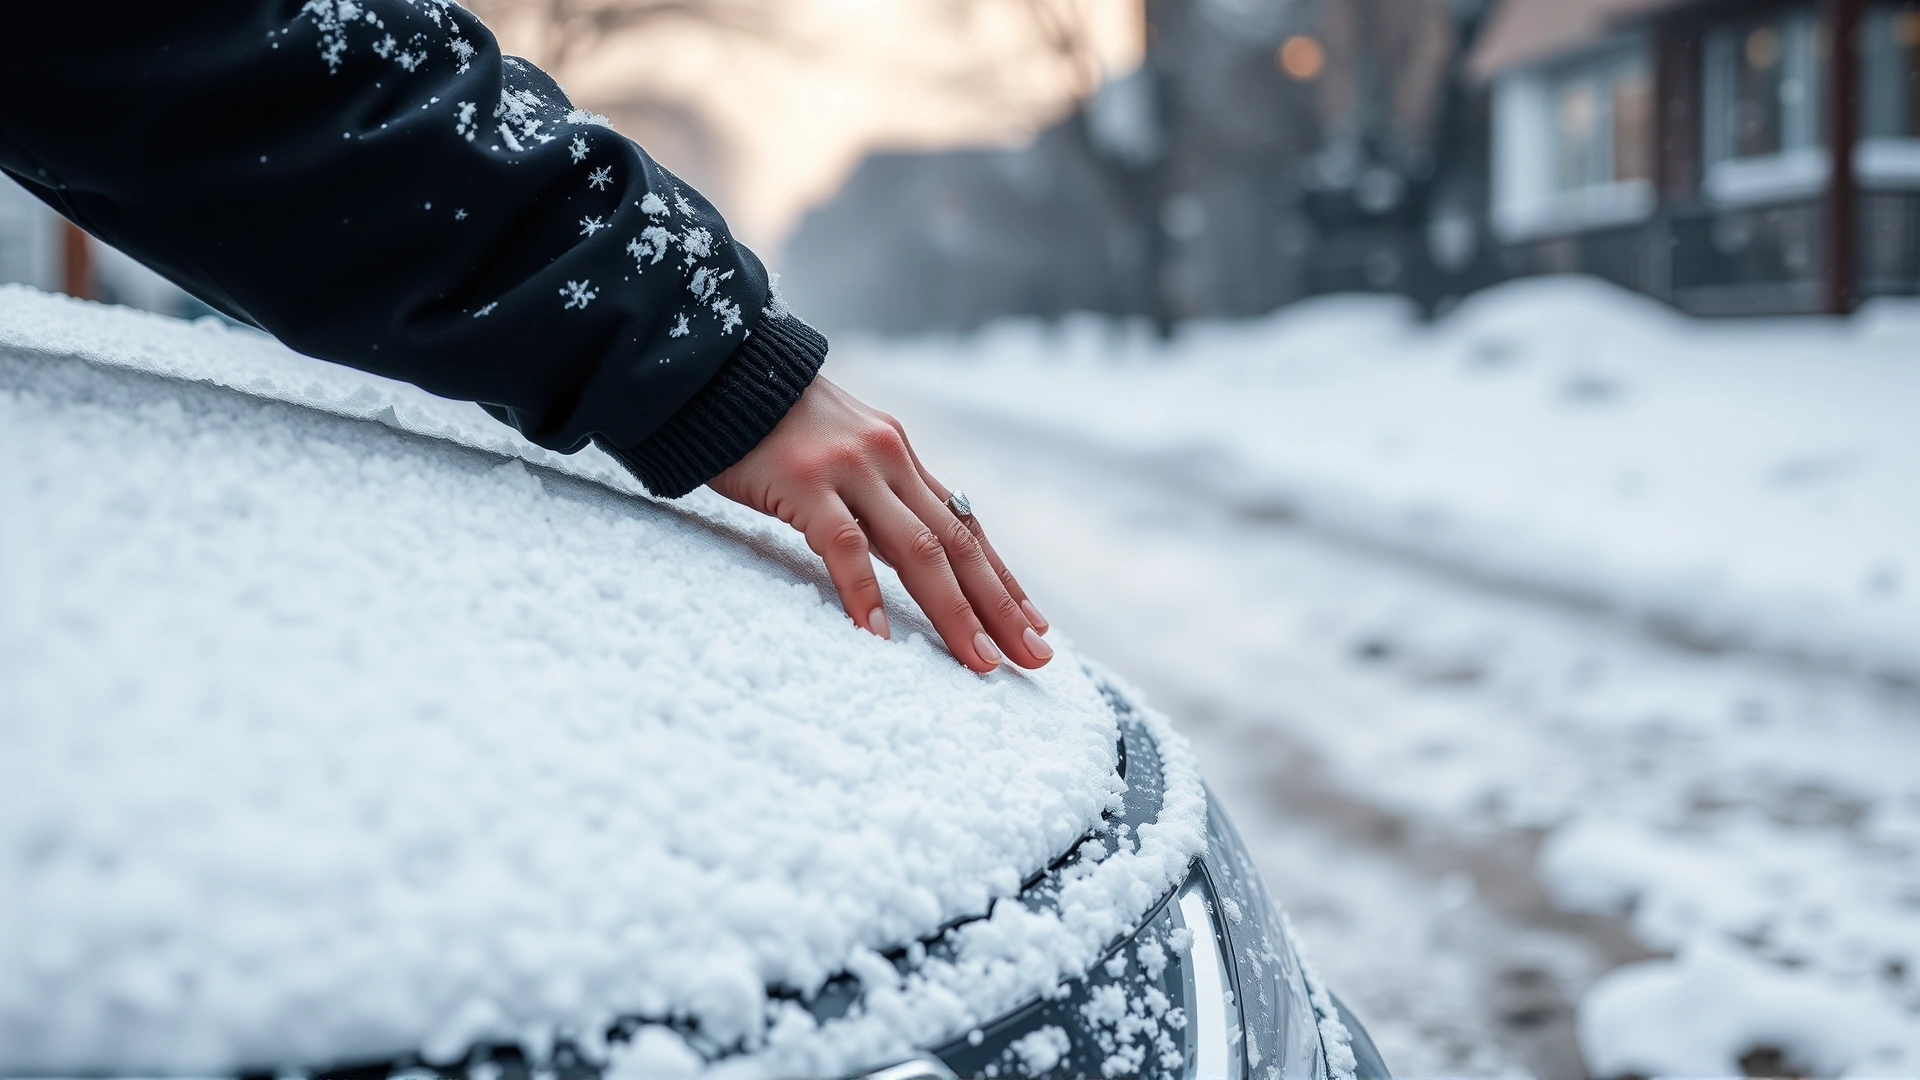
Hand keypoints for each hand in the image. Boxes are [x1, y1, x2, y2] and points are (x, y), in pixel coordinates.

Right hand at [708, 376, 1050, 672]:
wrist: (711, 366)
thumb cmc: (764, 420)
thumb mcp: (836, 449)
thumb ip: (870, 494)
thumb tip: (904, 551)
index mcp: (899, 455)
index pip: (963, 525)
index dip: (1001, 578)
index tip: (1034, 625)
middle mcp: (889, 459)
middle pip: (958, 544)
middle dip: (1000, 606)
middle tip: (1034, 657)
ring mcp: (850, 468)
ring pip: (919, 550)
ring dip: (955, 611)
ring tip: (981, 660)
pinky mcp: (803, 481)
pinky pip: (844, 545)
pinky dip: (866, 592)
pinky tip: (881, 634)